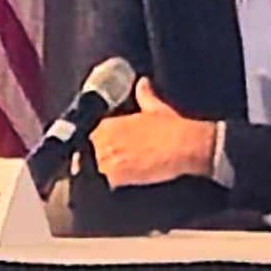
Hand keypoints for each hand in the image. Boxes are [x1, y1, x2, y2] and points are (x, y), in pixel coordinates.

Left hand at [88, 80, 220, 188]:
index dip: (96, 147)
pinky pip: (104, 186)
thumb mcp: (157, 108)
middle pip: (85, 157)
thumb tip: (143, 83)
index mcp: (106, 124)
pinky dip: (110, 187)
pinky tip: (122, 186)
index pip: (88, 138)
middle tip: (114, 168)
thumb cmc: (174, 128)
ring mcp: (106, 159)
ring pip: (93, 172)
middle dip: (96, 163)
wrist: (185, 146)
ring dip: (101, 176)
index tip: (107, 152)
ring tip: (117, 179)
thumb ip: (145, 95)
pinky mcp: (115, 177)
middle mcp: (102, 140)